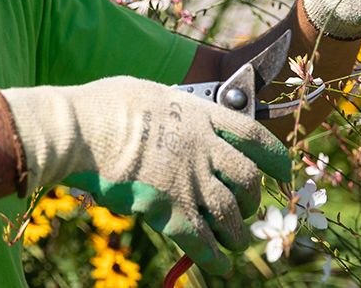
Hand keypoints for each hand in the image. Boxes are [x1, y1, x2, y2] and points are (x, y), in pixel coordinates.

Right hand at [0, 76, 290, 273]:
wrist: (79, 130)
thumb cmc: (104, 106)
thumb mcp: (151, 93)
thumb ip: (175, 110)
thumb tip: (181, 117)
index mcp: (199, 115)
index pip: (253, 137)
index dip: (274, 157)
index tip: (282, 171)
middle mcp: (202, 148)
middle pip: (247, 180)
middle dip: (253, 201)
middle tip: (247, 210)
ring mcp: (187, 179)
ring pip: (230, 215)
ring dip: (238, 233)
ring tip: (236, 243)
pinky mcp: (167, 209)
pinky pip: (201, 240)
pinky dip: (214, 257)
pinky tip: (220, 267)